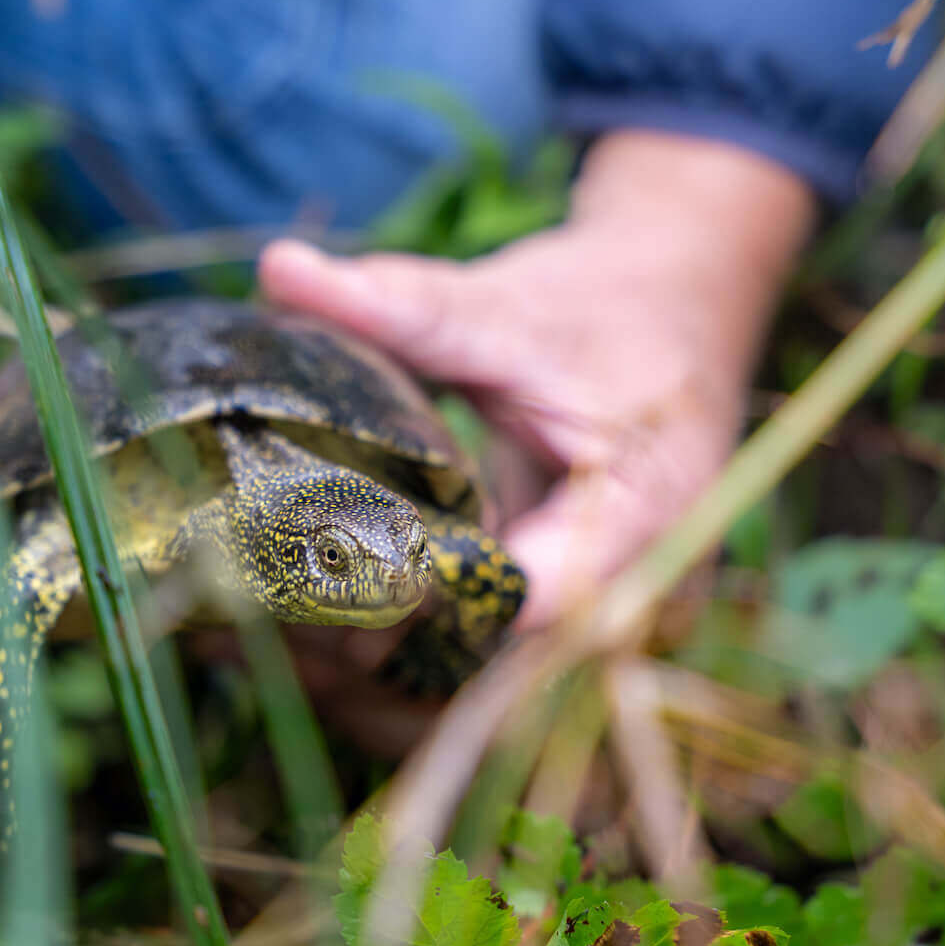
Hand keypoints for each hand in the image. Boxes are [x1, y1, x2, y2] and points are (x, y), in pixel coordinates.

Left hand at [259, 129, 815, 633]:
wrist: (680, 308)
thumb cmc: (612, 307)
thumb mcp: (512, 308)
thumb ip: (406, 307)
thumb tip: (281, 272)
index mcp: (643, 518)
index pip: (523, 603)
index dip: (421, 605)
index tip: (321, 584)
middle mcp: (628, 587)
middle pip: (496, 663)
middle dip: (384, 654)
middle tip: (264, 620)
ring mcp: (594, 609)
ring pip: (481, 673)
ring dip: (383, 665)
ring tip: (264, 632)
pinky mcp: (552, 609)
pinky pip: (476, 650)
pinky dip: (401, 642)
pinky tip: (310, 624)